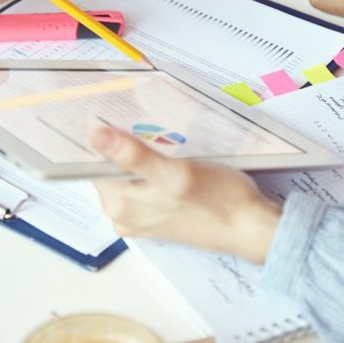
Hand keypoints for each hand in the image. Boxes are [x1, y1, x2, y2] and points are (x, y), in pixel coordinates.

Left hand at [92, 127, 279, 262]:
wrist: (249, 227)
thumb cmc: (218, 199)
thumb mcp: (175, 173)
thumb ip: (134, 157)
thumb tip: (95, 136)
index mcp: (119, 204)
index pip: (94, 162)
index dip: (106, 137)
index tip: (120, 116)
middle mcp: (123, 215)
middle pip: (112, 168)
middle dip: (126, 146)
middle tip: (151, 127)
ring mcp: (140, 218)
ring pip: (130, 175)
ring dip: (141, 156)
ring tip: (164, 141)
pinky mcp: (157, 216)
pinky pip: (145, 185)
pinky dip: (153, 170)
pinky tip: (171, 160)